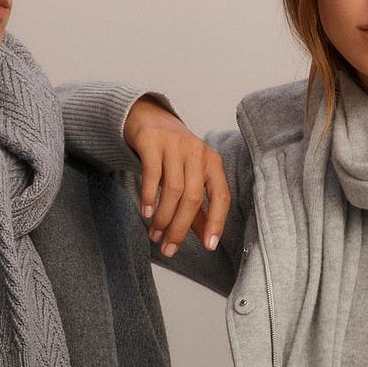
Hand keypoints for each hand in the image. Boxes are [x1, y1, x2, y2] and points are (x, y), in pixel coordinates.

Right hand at [122, 97, 229, 255]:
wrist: (147, 118)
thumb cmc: (172, 155)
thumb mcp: (189, 177)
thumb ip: (198, 208)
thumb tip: (207, 239)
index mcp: (212, 163)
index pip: (221, 196)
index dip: (217, 222)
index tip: (209, 246)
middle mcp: (198, 152)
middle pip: (193, 197)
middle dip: (180, 227)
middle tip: (168, 248)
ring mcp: (176, 144)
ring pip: (173, 189)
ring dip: (164, 217)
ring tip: (154, 235)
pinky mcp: (153, 141)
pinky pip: (152, 173)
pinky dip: (149, 196)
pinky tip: (146, 213)